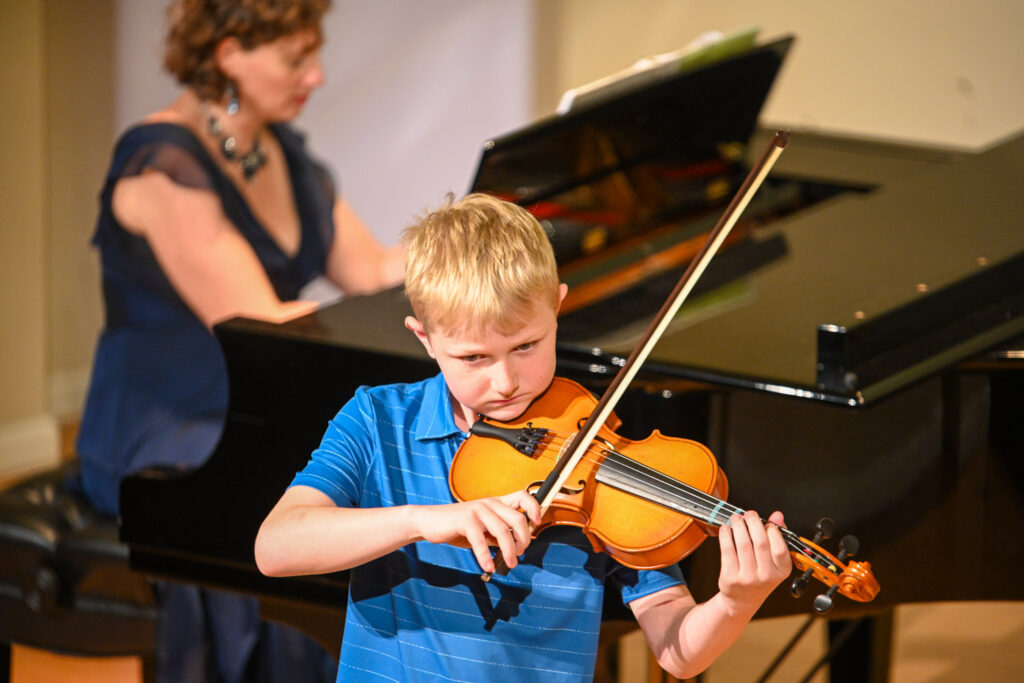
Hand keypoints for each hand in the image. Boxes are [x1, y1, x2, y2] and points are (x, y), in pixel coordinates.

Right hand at [416, 490, 541, 572]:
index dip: (534, 508)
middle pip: (518, 518)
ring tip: (510, 564)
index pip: (522, 496)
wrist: (429, 522)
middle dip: (523, 539)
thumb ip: (497, 535)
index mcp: (496, 503)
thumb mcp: (482, 529)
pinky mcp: (465, 520)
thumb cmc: (457, 526)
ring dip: (509, 551)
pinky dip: (486, 557)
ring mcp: (477, 510)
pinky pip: (481, 541)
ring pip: (503, 530)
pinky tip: (488, 567)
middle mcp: (489, 503)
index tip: (537, 523)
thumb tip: (514, 548)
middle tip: (520, 554)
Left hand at [717, 510, 791, 615]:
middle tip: (749, 514)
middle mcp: (766, 576)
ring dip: (739, 526)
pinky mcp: (731, 577)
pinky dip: (726, 535)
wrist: (742, 600)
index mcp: (781, 571)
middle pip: (760, 542)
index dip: (772, 531)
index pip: (780, 547)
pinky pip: (727, 550)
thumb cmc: (759, 576)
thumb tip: (778, 515)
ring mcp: (748, 578)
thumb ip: (778, 537)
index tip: (766, 522)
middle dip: (753, 523)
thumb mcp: (774, 561)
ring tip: (736, 519)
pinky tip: (726, 529)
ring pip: (743, 544)